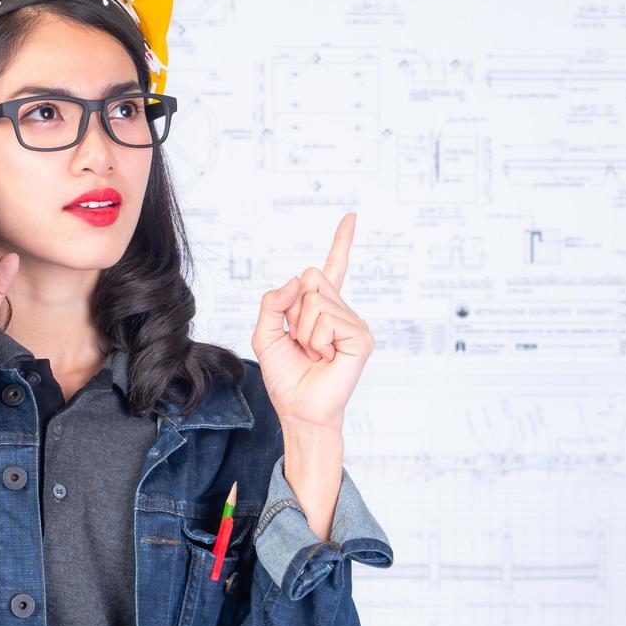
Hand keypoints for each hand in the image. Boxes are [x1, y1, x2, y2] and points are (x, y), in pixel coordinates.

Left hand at [250, 213, 373, 433]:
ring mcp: (353, 323)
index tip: (351, 217)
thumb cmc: (286, 376)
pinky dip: (317, 341)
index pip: (333, 268)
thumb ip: (273, 301)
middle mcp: (341, 311)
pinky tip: (325, 357)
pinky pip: (328, 321)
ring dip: (303, 331)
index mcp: (322, 308)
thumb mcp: (265, 334)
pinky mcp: (361, 338)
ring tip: (313, 353)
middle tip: (302, 341)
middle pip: (311, 278)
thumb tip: (297, 279)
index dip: (342, 242)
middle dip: (294, 310)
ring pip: (315, 301)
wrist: (298, 409)